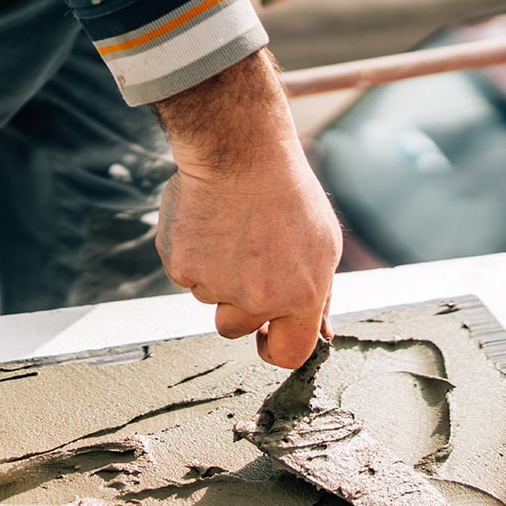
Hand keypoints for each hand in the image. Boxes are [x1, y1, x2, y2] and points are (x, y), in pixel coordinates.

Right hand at [157, 155, 340, 368]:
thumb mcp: (323, 244)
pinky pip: (186, 275)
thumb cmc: (286, 192)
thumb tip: (320, 334)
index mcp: (301, 296)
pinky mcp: (183, 268)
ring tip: (229, 230)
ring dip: (215, 273)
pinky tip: (207, 222)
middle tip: (241, 263)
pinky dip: (192, 254)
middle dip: (236, 305)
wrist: (238, 152)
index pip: (288, 354)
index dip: (273, 349)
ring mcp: (217, 285)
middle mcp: (258, 298)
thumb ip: (319, 295)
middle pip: (234, 329)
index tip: (265, 336)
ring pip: (209, 297)